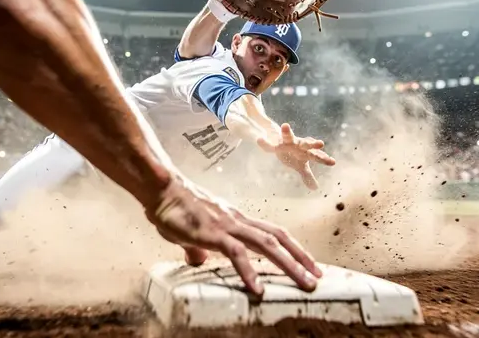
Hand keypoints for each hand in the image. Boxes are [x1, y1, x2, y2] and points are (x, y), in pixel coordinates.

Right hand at [145, 175, 321, 295]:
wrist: (161, 189)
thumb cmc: (175, 208)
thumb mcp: (191, 233)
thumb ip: (200, 247)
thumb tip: (199, 260)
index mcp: (236, 220)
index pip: (272, 233)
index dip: (293, 248)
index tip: (308, 264)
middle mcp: (238, 221)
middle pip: (278, 238)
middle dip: (301, 258)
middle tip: (318, 278)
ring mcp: (227, 225)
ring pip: (267, 245)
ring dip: (290, 265)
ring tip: (304, 284)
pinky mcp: (212, 233)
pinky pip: (236, 253)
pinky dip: (249, 272)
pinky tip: (258, 289)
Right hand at [257, 123, 335, 189]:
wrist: (280, 142)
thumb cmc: (293, 155)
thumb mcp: (300, 166)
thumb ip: (307, 176)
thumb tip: (316, 188)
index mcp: (306, 152)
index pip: (317, 156)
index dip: (324, 159)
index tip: (333, 162)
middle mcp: (298, 145)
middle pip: (306, 144)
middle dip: (313, 144)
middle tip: (321, 143)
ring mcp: (286, 142)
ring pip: (287, 136)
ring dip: (286, 131)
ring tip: (285, 125)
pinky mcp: (275, 144)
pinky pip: (268, 145)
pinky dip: (264, 143)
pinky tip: (259, 140)